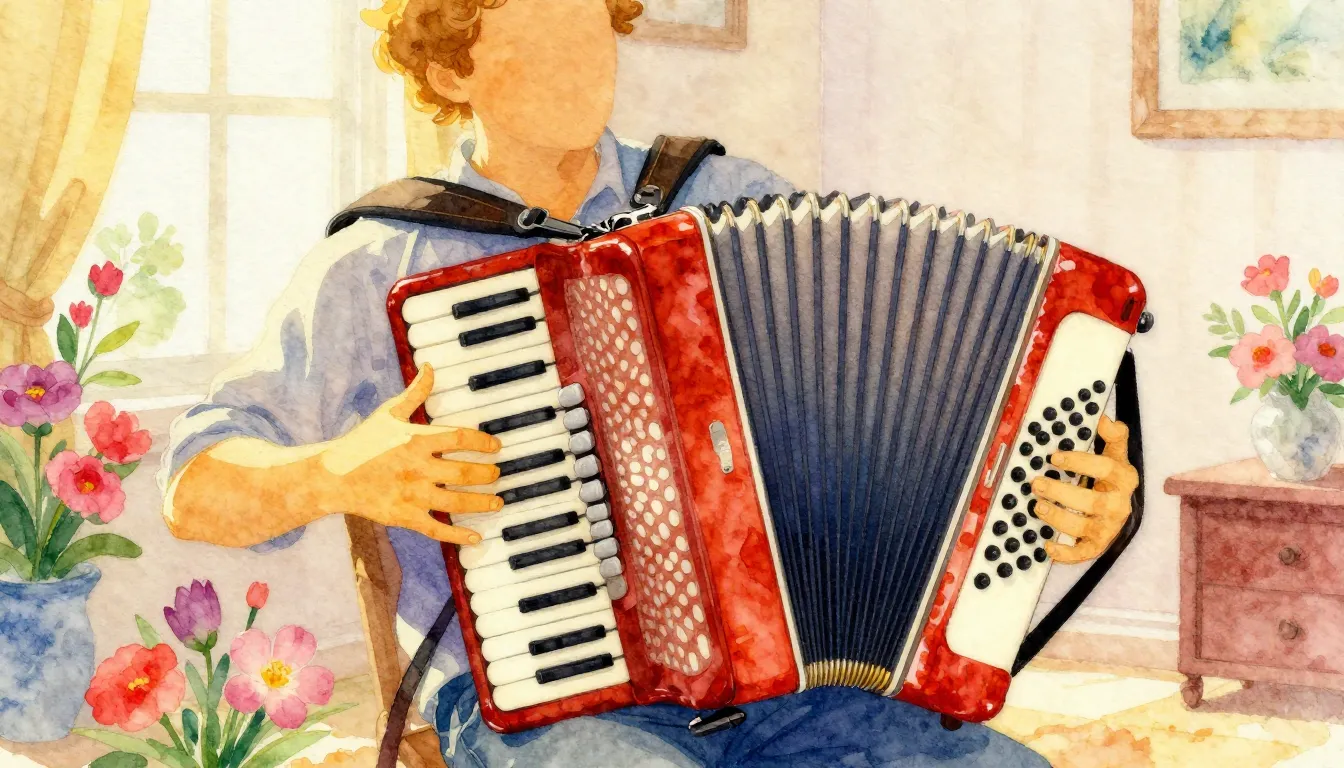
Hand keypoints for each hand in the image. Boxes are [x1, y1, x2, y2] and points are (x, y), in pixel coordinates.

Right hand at [319, 363, 502, 543]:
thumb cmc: (363, 441)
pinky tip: (477, 538)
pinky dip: (458, 536)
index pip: (460, 438)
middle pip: (465, 472)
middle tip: (497, 474)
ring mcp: (412, 494)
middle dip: (487, 474)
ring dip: (482, 503)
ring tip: (497, 502)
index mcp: (416, 440)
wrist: (332, 476)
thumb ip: (415, 393)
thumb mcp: (389, 413)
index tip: (496, 446)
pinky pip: (437, 528)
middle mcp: (418, 468)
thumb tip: (430, 367)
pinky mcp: (404, 517)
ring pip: (457, 502)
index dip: (483, 442)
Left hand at [1030, 416, 1138, 564]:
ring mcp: (1108, 527)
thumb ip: (1114, 436)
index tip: (1054, 457)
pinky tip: (1048, 546)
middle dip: (1062, 494)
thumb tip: (1105, 420)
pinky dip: (1067, 555)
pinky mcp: (1099, 544)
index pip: (1105, 469)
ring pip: (1084, 528)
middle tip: (1037, 483)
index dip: (1080, 462)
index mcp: (1124, 479)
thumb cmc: (1111, 476)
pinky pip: (1084, 553)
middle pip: (1092, 502)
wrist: (1121, 503)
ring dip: (1059, 519)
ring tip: (1038, 506)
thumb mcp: (1116, 453)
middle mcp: (1118, 505)